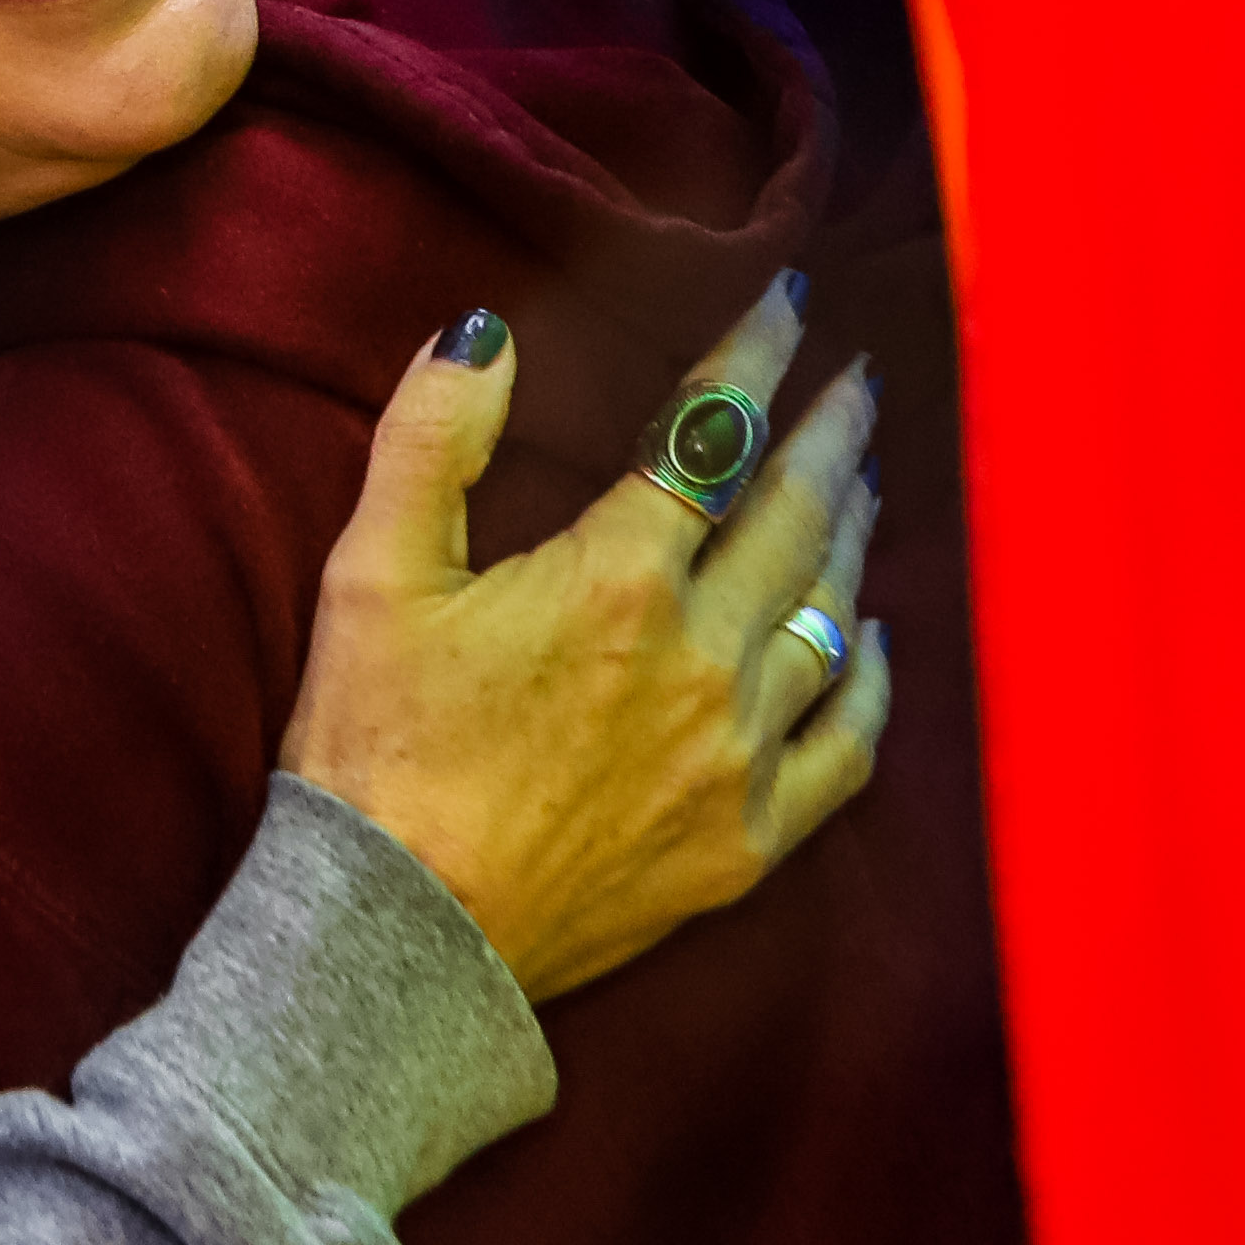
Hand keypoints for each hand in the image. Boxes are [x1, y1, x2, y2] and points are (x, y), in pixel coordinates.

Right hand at [276, 280, 889, 1004]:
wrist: (400, 940)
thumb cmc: (373, 751)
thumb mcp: (370, 575)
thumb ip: (432, 438)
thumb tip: (487, 329)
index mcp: (616, 578)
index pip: (713, 436)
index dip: (755, 357)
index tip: (787, 304)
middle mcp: (702, 656)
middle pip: (797, 514)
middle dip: (831, 432)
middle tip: (859, 381)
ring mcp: (736, 754)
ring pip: (831, 617)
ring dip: (852, 538)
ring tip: (861, 485)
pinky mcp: (747, 841)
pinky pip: (848, 746)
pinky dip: (872, 681)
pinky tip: (874, 641)